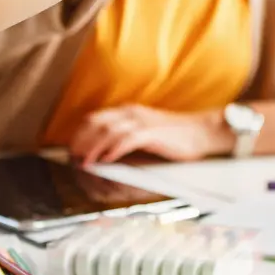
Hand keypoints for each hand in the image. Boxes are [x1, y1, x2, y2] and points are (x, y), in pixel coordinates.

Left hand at [68, 105, 229, 164]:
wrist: (203, 132)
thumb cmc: (176, 137)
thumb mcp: (146, 132)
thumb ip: (127, 137)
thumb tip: (104, 152)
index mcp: (128, 112)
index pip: (94, 119)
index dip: (79, 134)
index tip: (72, 150)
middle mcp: (132, 113)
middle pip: (96, 123)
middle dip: (81, 142)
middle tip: (73, 159)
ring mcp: (142, 121)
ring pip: (108, 131)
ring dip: (93, 148)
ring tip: (85, 163)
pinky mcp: (153, 133)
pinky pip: (127, 139)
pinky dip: (113, 149)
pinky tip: (105, 161)